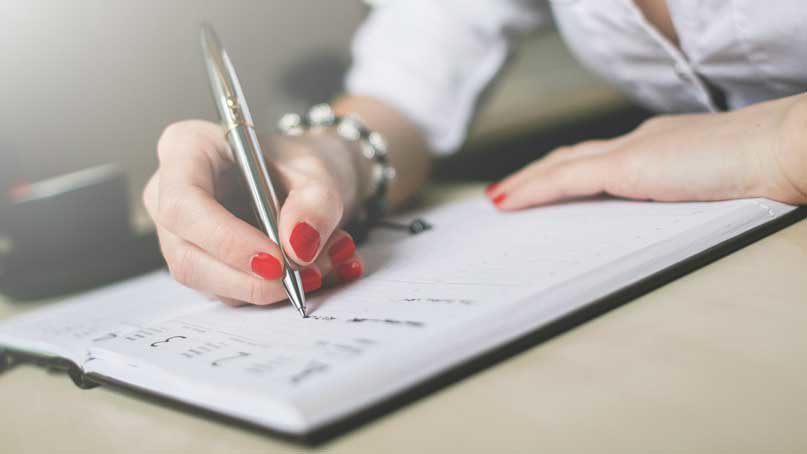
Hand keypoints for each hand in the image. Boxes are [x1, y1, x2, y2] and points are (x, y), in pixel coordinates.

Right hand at [143, 120, 366, 305]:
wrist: (300, 178)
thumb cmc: (295, 163)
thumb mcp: (317, 170)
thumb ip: (315, 203)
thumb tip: (298, 247)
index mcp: (186, 148)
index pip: (184, 203)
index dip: (226, 240)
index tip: (276, 260)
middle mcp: (167, 193)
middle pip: (185, 254)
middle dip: (246, 279)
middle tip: (300, 280)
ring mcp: (177, 233)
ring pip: (205, 280)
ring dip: (265, 288)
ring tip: (320, 268)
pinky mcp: (197, 263)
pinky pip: (226, 291)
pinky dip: (270, 291)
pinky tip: (308, 272)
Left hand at [487, 94, 806, 208]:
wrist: (786, 150)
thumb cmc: (764, 171)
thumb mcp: (712, 188)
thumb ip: (683, 196)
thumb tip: (671, 216)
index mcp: (661, 146)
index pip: (600, 159)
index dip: (568, 172)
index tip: (548, 185)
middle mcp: (641, 141)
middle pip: (572, 158)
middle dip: (538, 176)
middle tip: (510, 192)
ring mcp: (633, 151)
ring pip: (561, 165)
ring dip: (527, 182)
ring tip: (500, 198)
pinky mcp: (628, 165)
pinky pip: (565, 178)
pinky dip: (533, 189)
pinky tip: (510, 201)